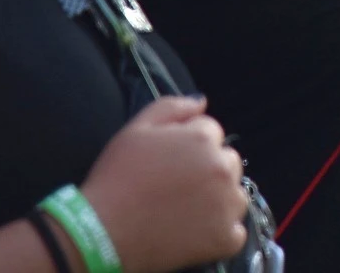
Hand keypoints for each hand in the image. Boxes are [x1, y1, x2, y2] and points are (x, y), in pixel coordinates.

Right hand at [79, 96, 247, 272]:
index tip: (170, 164)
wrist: (104, 232)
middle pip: (228, 162)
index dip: (189, 147)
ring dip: (219, 201)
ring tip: (185, 210)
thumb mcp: (136, 129)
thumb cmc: (117, 178)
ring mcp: (226, 205)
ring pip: (235, 196)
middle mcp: (222, 168)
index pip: (212, 133)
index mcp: (203, 139)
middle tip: (177, 188)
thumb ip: (172, 106)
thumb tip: (202, 101)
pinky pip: (235, 232)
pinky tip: (194, 233)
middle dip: (209, 170)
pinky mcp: (225, 238)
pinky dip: (220, 233)